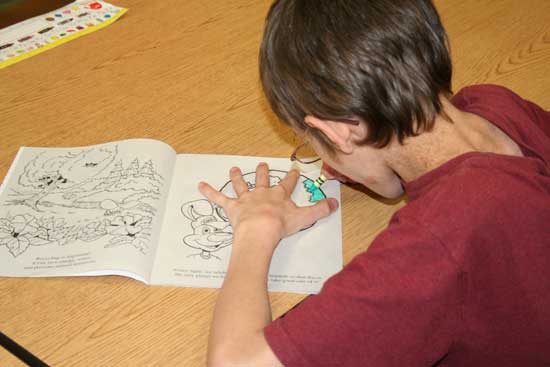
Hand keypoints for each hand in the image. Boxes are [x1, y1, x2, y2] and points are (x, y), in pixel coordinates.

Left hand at [198, 162, 338, 245]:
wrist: (261, 230)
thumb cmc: (281, 225)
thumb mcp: (305, 217)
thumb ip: (320, 209)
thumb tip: (335, 203)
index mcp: (279, 195)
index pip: (287, 183)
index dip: (291, 176)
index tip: (293, 169)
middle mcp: (262, 194)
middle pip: (262, 180)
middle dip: (262, 172)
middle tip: (262, 164)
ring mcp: (246, 200)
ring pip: (240, 185)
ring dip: (237, 178)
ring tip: (233, 169)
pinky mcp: (232, 208)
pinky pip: (219, 199)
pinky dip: (209, 192)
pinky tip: (199, 185)